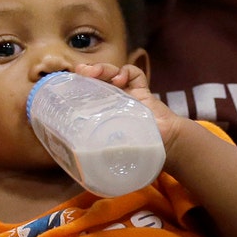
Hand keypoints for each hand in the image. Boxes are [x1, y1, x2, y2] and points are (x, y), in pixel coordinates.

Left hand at [74, 62, 189, 147]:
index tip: (70, 85)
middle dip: (87, 72)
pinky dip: (126, 71)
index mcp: (102, 113)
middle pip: (97, 80)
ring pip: (112, 72)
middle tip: (81, 72)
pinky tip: (121, 79)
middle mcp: (113, 101)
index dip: (78, 87)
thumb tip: (80, 168)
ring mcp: (127, 93)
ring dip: (103, 68)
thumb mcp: (111, 151)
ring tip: (96, 72)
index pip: (87, 95)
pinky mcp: (142, 89)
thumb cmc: (138, 152)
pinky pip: (134, 73)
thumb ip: (98, 153)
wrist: (165, 146)